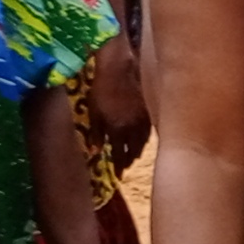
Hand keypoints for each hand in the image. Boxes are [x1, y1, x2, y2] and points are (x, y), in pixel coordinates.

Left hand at [85, 37, 150, 165]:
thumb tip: (95, 151)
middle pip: (134, 150)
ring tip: (134, 155)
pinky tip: (142, 139)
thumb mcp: (93, 112)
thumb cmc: (101, 89)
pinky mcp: (150, 111)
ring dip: (139, 150)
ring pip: (144, 142)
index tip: (118, 174)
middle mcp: (134, 129)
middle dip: (129, 159)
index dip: (118, 165)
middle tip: (125, 166)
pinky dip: (145, 139)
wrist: (119, 69)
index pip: (120, 154)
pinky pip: (149, 131)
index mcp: (118, 130)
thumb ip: (96, 134)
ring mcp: (144, 120)